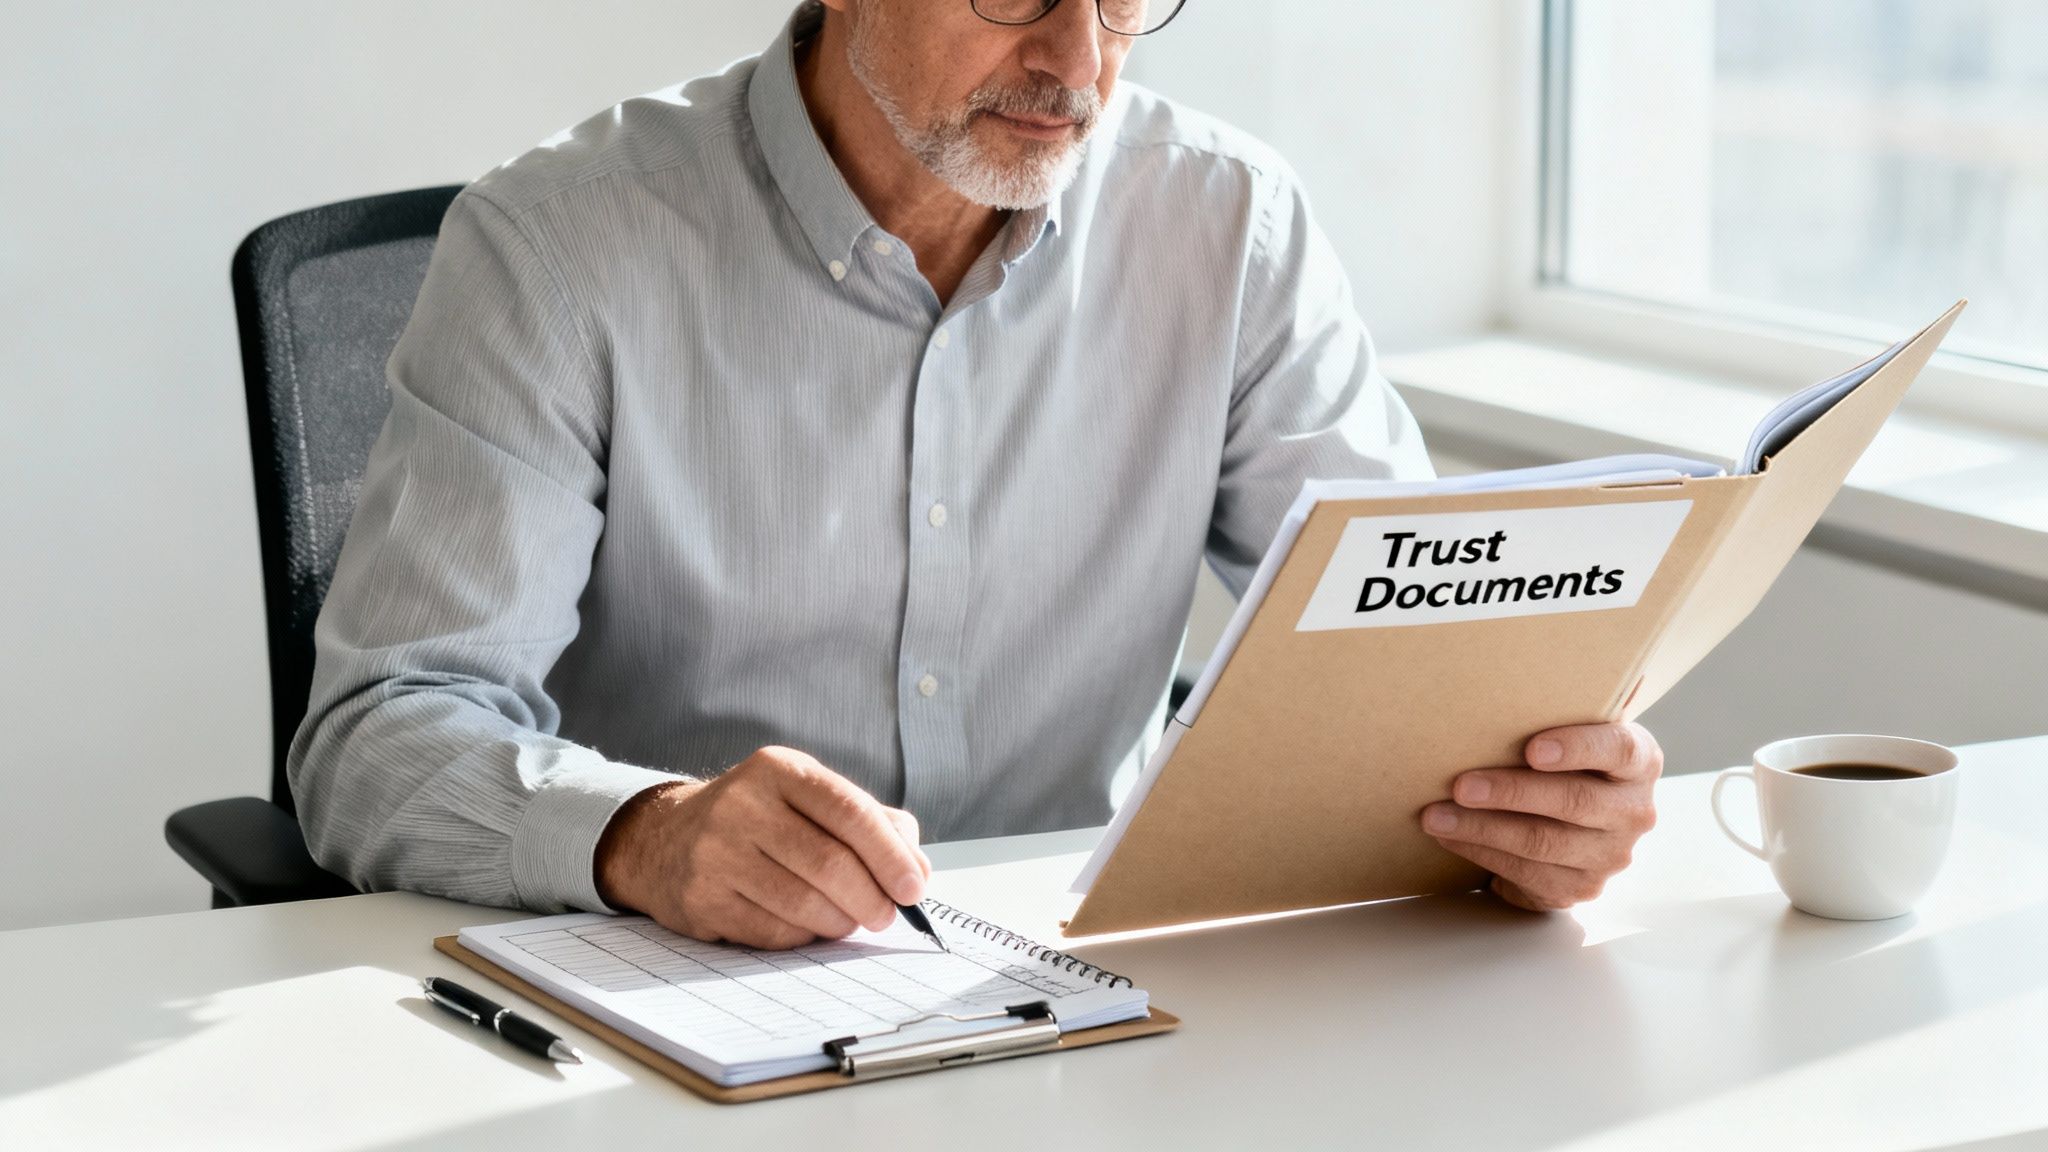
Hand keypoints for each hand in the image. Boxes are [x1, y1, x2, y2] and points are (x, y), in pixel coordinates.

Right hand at [594, 746, 931, 948]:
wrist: (665, 839)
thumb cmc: (758, 820)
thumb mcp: (808, 799)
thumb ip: (872, 823)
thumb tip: (918, 868)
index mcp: (779, 770)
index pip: (849, 811)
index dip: (890, 854)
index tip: (914, 887)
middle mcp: (743, 805)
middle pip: (829, 863)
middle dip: (871, 898)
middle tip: (887, 916)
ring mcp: (716, 852)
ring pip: (803, 903)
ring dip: (841, 922)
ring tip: (850, 920)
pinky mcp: (701, 899)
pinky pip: (773, 931)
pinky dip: (803, 936)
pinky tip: (807, 925)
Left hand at [1419, 722, 1660, 910]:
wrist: (1577, 820)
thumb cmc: (1565, 760)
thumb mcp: (1575, 730)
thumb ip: (1565, 705)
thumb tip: (1529, 658)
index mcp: (1639, 761)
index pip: (1618, 750)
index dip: (1577, 748)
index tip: (1531, 748)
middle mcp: (1634, 811)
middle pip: (1574, 802)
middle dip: (1510, 793)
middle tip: (1460, 785)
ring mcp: (1610, 855)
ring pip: (1543, 844)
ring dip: (1482, 829)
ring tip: (1436, 815)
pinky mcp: (1579, 888)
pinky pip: (1527, 874)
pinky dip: (1481, 853)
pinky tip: (1450, 837)